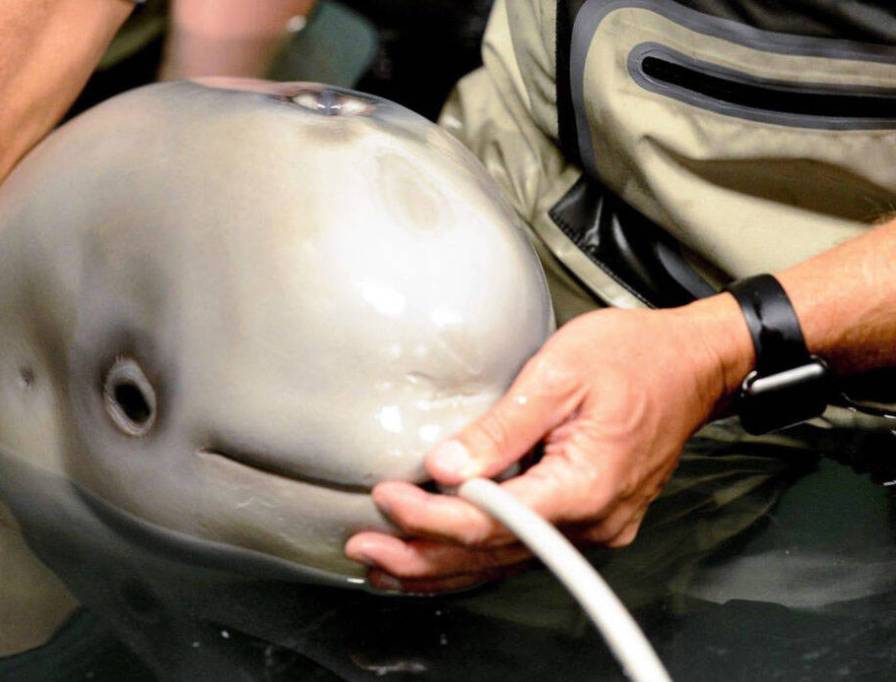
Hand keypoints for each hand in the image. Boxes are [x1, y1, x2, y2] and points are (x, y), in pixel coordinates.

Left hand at [346, 296, 752, 592]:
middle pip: (492, 554)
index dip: (431, 517)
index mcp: (585, 485)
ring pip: (504, 561)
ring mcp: (593, 526)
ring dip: (441, 565)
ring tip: (384, 565)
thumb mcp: (560, 373)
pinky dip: (475, 555)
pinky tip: (439, 557)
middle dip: (421, 556)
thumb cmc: (637, 357)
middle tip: (363, 549)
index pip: (492, 521)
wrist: (695, 365)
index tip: (386, 498)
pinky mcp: (588, 519)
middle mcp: (592, 522)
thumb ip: (502, 427)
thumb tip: (448, 466)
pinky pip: (522, 549)